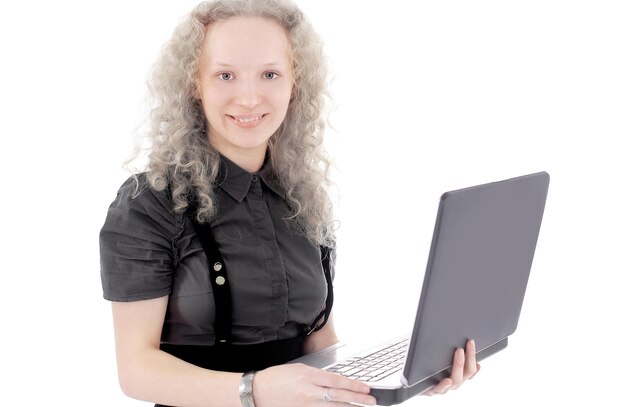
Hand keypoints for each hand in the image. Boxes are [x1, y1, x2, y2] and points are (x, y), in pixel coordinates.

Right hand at [253, 363, 375, 406]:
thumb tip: (334, 382)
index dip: (353, 385)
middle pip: (338, 396)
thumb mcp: (298, 369)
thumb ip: (317, 376)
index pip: (337, 380)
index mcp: (308, 376)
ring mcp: (305, 405)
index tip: (365, 388)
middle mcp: (309, 391)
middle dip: (357, 399)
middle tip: (372, 400)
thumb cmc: (275, 378)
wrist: (256, 391)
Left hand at [424, 339, 479, 395]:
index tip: (473, 344)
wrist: (411, 381)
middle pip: (467, 372)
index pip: (471, 368)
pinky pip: (440, 389)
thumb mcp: (439, 356)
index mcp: (457, 374)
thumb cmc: (427, 365)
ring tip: (459, 351)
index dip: (474, 357)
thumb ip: (448, 350)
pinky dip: (444, 385)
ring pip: (456, 380)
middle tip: (469, 343)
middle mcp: (453, 381)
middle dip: (470, 356)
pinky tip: (447, 380)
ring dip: (459, 364)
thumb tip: (455, 335)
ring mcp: (444, 387)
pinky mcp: (432, 390)